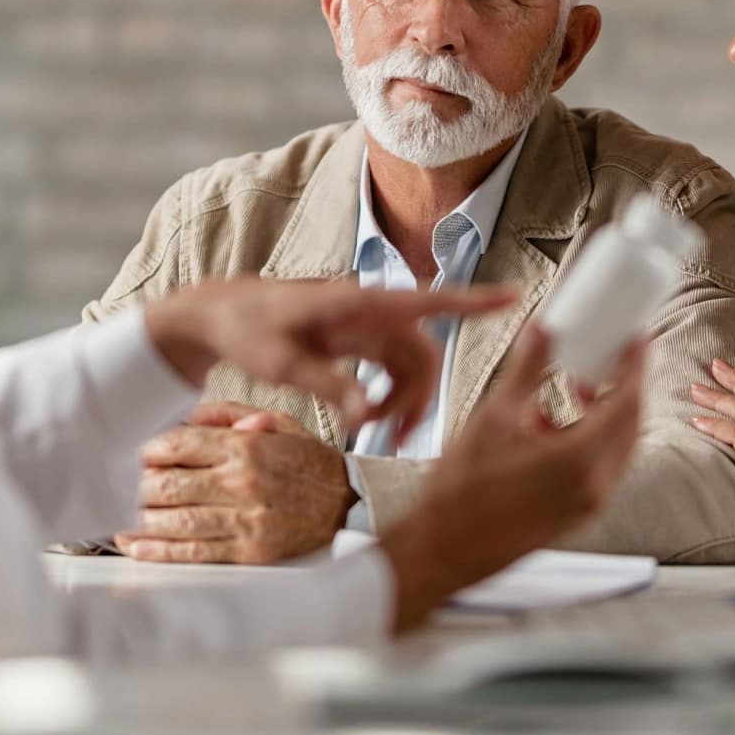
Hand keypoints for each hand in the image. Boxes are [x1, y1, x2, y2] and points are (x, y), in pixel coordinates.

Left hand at [115, 402, 353, 563]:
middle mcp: (244, 482)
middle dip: (138, 486)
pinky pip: (195, 552)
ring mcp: (247, 520)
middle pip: (170, 484)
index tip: (134, 454)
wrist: (354, 506)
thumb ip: (232, 415)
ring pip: (177, 520)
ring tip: (119, 517)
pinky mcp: (251, 552)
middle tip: (120, 485)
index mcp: (247, 446)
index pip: (179, 445)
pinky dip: (159, 551)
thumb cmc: (312, 465)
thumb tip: (188, 414)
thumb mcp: (280, 424)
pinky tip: (136, 547)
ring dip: (141, 520)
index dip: (148, 450)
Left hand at [144, 278, 515, 435]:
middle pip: (422, 353)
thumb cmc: (248, 329)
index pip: (427, 300)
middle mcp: (369, 309)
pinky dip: (388, 393)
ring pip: (409, 365)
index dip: (473, 300)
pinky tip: (367, 414)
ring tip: (373, 430)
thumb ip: (328, 387)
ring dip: (402, 400)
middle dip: (418, 397)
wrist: (221, 315)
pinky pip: (391, 367)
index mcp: (357, 304)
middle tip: (393, 438)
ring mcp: (365, 323)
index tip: (513, 297)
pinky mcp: (357, 336)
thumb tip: (367, 416)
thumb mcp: (282, 364)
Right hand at [378, 326, 644, 630]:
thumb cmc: (461, 493)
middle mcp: (594, 487)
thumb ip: (527, 369)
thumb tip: (543, 331)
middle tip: (610, 357)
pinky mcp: (577, 515)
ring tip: (575, 387)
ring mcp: (588, 505)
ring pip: (615, 448)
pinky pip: (599, 468)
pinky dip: (589, 439)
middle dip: (623, 387)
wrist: (444, 547)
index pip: (627, 403)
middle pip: (629, 426)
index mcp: (580, 461)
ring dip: (604, 414)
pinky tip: (551, 423)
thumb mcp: (494, 417)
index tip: (636, 341)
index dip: (635, 367)